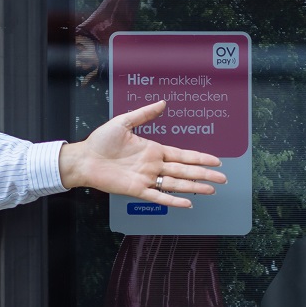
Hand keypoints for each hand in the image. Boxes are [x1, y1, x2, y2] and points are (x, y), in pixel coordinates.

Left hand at [57, 101, 226, 208]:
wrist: (83, 158)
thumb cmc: (100, 141)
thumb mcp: (123, 122)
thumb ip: (144, 114)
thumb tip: (162, 103)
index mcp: (153, 150)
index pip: (182, 156)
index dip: (200, 158)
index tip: (216, 161)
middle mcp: (153, 165)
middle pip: (184, 171)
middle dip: (204, 175)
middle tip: (222, 179)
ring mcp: (146, 178)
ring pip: (175, 184)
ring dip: (193, 188)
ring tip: (211, 191)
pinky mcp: (136, 189)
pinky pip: (157, 196)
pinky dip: (172, 200)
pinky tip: (187, 203)